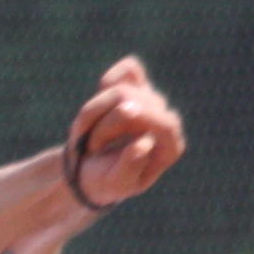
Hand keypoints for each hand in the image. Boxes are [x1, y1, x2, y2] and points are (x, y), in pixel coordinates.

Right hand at [61, 56, 186, 212]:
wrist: (88, 170)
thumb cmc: (104, 181)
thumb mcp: (114, 183)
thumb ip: (130, 166)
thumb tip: (145, 142)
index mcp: (168, 148)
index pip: (165, 124)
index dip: (144, 117)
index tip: (120, 115)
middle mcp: (164, 121)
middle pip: (136, 104)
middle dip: (104, 125)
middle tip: (90, 147)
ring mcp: (150, 102)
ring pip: (121, 89)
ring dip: (93, 112)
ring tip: (84, 134)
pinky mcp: (136, 88)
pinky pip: (129, 69)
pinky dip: (111, 79)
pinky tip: (100, 97)